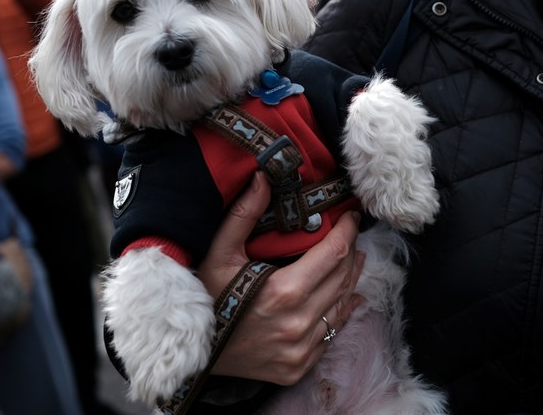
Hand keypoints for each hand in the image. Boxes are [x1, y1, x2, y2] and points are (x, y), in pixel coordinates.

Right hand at [198, 173, 364, 384]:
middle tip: (351, 233)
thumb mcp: (218, 253)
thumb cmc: (204, 299)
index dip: (347, 230)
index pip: (334, 253)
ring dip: (350, 279)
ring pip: (342, 305)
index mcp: (285, 292)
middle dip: (350, 251)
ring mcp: (301, 348)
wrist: (191, 355)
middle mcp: (299, 322)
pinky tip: (345, 297)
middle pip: (342, 277)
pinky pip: (332, 334)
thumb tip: (263, 177)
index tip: (351, 215)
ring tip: (352, 259)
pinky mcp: (299, 366)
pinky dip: (341, 311)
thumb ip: (243, 215)